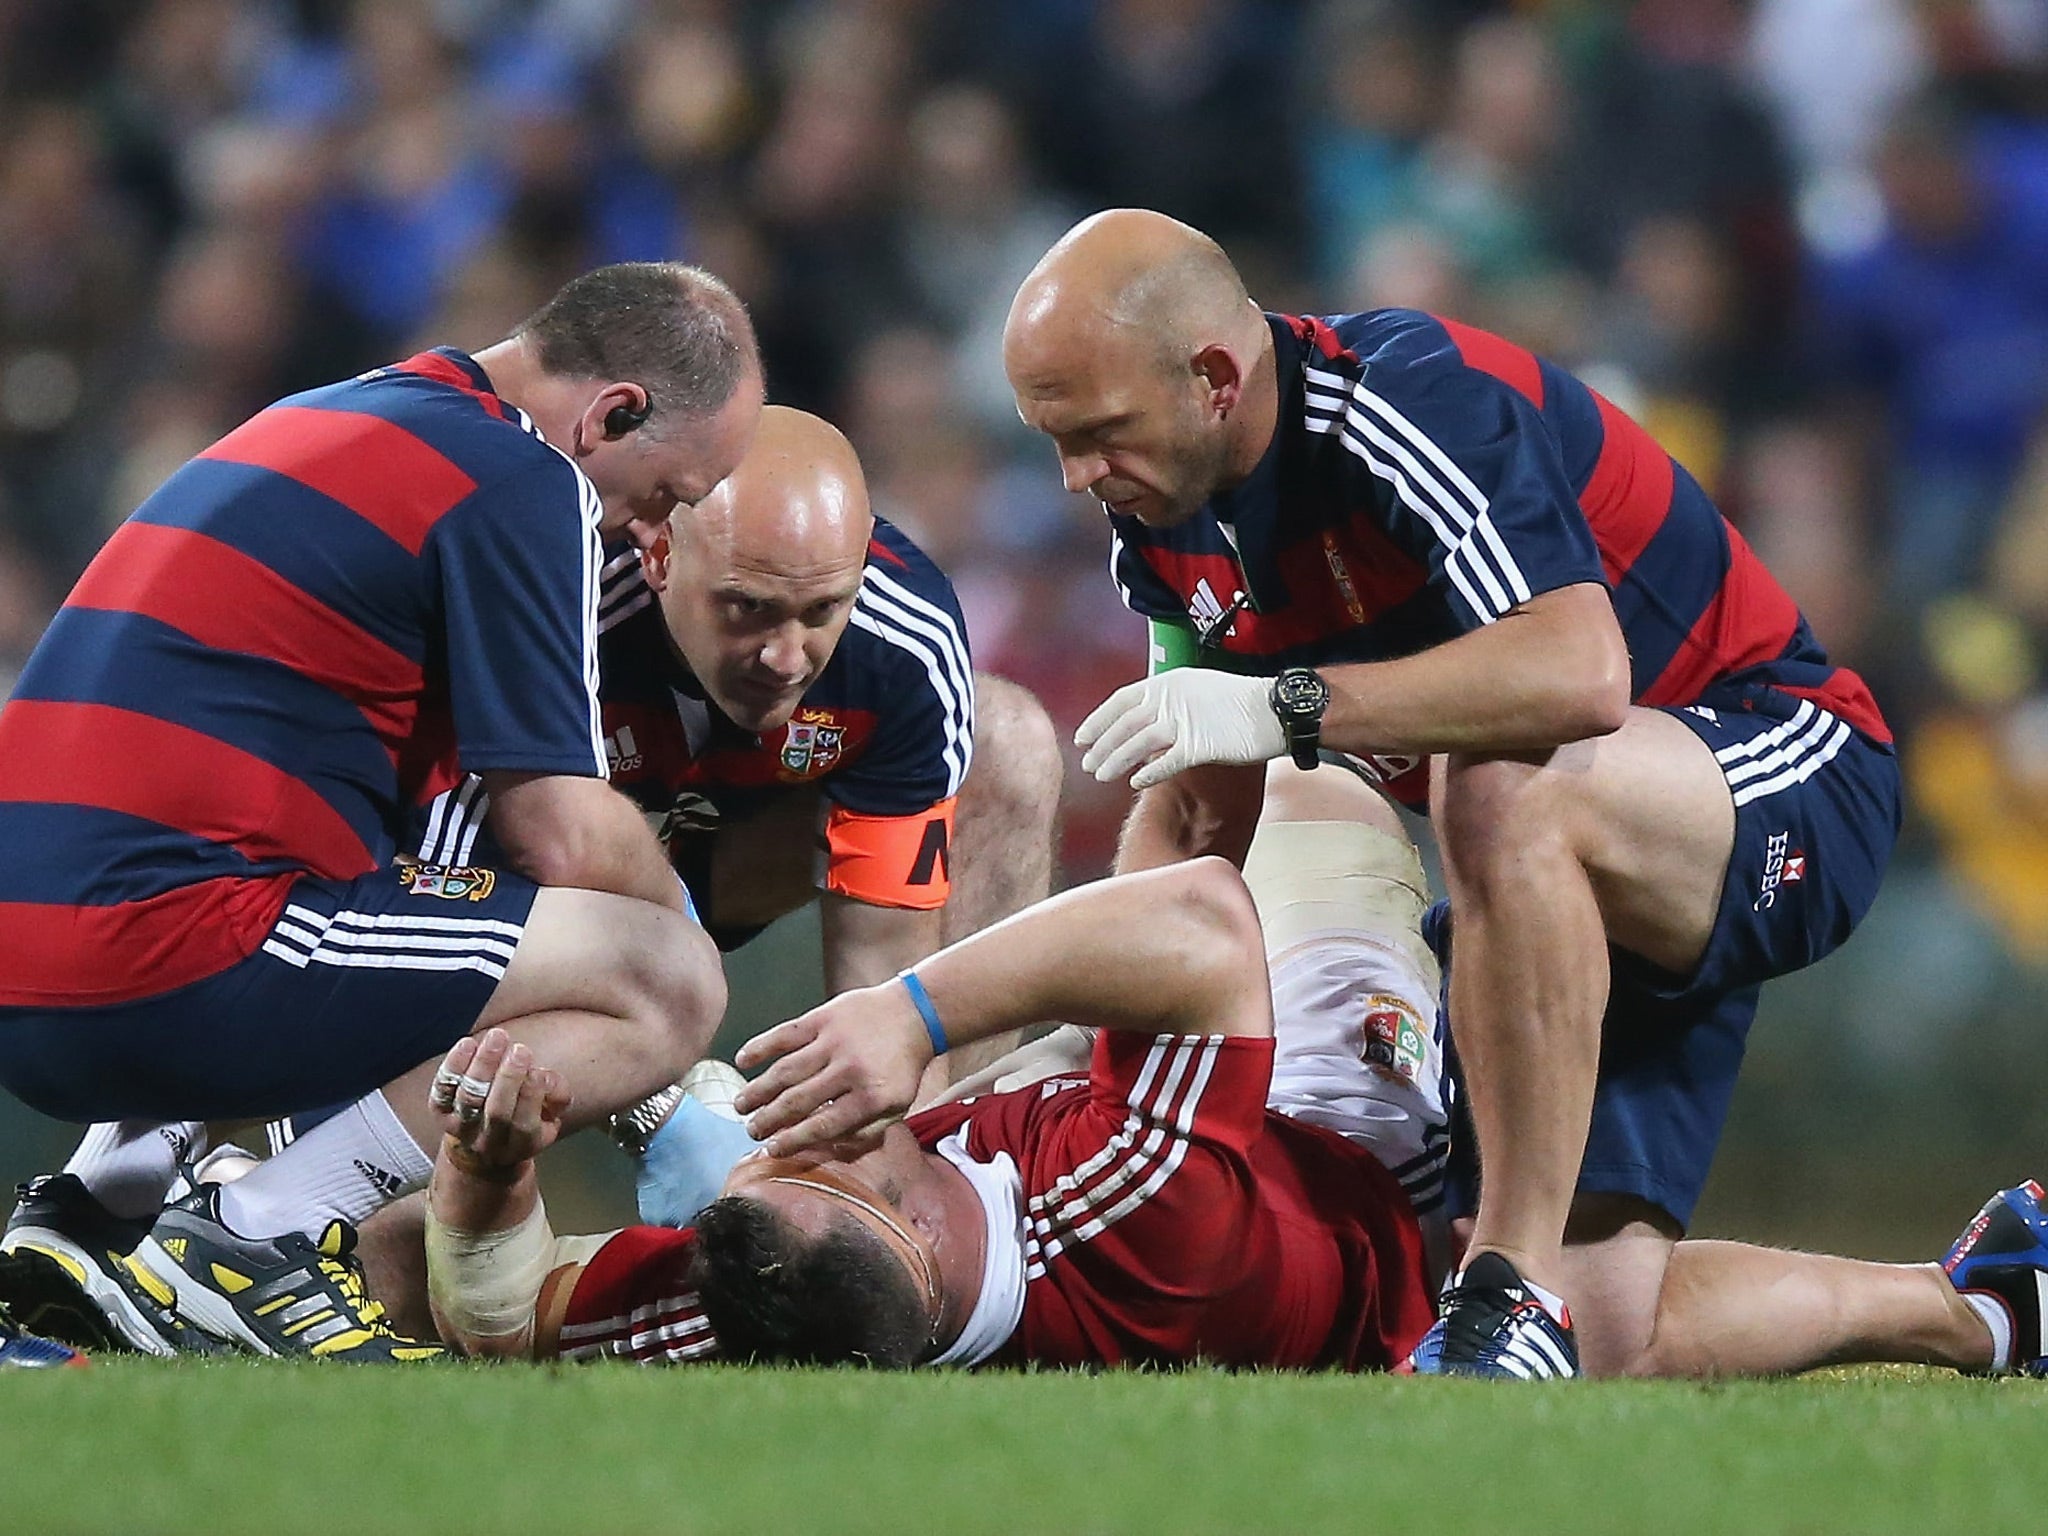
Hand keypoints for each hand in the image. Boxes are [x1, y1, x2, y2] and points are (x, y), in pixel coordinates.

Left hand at [429, 1028, 571, 1171]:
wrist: (483, 1149)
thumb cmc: (523, 1121)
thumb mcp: (550, 1117)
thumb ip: (557, 1097)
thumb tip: (548, 1078)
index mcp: (522, 1144)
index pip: (525, 1123)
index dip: (532, 1096)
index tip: (539, 1071)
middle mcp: (489, 1140)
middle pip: (497, 1111)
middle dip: (509, 1078)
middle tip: (520, 1050)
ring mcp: (462, 1127)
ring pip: (470, 1098)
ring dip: (484, 1065)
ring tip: (497, 1037)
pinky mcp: (441, 1112)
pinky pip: (442, 1089)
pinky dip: (453, 1066)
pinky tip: (468, 1044)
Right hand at [732, 982, 934, 1156]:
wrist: (913, 1013)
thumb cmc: (901, 1067)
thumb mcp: (895, 1107)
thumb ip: (864, 1131)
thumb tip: (825, 1151)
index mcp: (871, 1097)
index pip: (823, 1125)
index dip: (793, 1140)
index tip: (771, 1149)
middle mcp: (850, 1070)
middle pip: (798, 1101)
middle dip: (769, 1120)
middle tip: (751, 1130)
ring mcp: (834, 1041)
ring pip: (785, 1071)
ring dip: (758, 1090)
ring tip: (741, 1106)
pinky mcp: (823, 1017)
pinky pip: (785, 1034)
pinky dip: (761, 1047)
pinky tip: (742, 1061)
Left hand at [1076, 671, 1283, 789]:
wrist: (1273, 709)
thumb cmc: (1238, 701)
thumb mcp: (1196, 688)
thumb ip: (1167, 701)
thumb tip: (1143, 720)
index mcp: (1168, 682)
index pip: (1120, 700)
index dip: (1098, 720)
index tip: (1083, 737)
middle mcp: (1171, 698)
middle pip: (1123, 725)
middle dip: (1101, 746)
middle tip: (1088, 763)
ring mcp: (1184, 721)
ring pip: (1137, 744)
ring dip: (1115, 761)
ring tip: (1102, 775)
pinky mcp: (1200, 745)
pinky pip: (1165, 762)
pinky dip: (1148, 773)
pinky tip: (1135, 782)